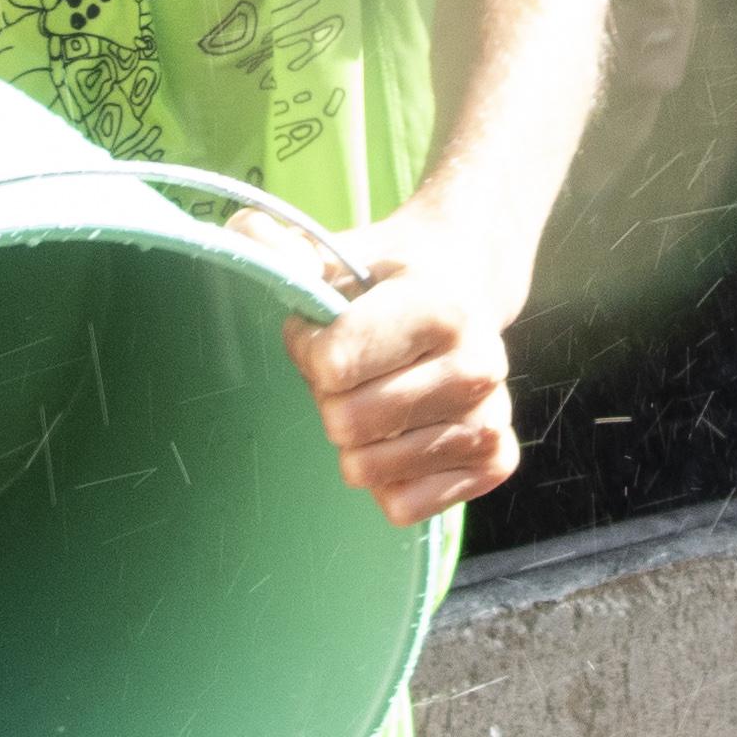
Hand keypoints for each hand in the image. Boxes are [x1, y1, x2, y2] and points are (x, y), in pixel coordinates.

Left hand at [239, 209, 520, 525]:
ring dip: (357, 441)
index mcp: (439, 309)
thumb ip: (283, 247)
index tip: (323, 328)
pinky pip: (404, 505)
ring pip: (370, 470)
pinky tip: (404, 434)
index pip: (331, 367)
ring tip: (379, 395)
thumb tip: (240, 230)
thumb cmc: (390, 276)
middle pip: (345, 423)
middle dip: (330, 397)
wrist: (467, 282)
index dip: (308, 349)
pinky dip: (388, 479)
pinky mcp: (496, 460)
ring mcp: (490, 418)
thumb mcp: (340, 253)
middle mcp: (477, 366)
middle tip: (353, 369)